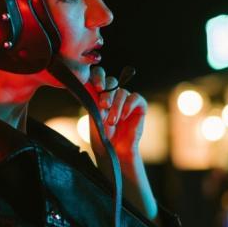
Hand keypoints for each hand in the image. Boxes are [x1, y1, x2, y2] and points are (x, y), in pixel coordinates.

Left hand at [86, 66, 158, 220]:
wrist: (115, 150)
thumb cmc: (102, 136)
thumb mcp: (94, 116)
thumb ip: (94, 100)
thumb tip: (88, 84)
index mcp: (100, 94)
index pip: (99, 76)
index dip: (98, 76)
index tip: (97, 86)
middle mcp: (114, 95)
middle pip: (111, 82)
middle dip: (107, 93)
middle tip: (103, 106)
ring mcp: (127, 100)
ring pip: (122, 92)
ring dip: (116, 106)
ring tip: (112, 121)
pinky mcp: (139, 106)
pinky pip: (135, 97)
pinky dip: (128, 105)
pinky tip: (123, 117)